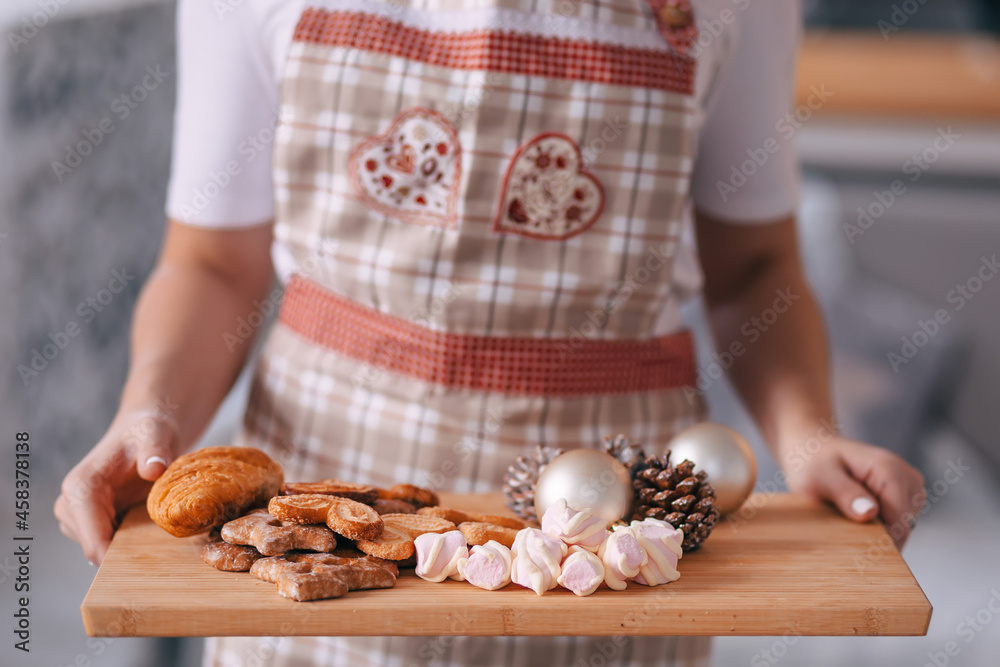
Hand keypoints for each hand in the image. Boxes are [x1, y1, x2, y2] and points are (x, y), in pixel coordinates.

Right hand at [54, 405, 177, 564]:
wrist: (144, 431)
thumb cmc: (148, 432)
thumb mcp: (156, 434)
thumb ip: (155, 451)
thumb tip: (153, 469)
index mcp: (81, 488)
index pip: (94, 540)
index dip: (119, 557)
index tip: (150, 563)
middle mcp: (70, 504)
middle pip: (96, 550)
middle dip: (127, 553)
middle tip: (161, 543)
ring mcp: (76, 516)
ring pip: (101, 551)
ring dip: (128, 547)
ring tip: (154, 527)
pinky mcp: (88, 522)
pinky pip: (107, 544)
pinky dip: (127, 542)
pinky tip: (146, 528)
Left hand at [782, 436, 924, 548]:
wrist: (814, 447)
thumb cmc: (812, 460)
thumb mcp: (818, 477)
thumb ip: (844, 493)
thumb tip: (869, 513)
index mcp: (890, 469)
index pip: (899, 522)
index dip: (880, 543)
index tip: (855, 555)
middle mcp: (908, 476)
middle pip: (903, 527)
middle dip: (877, 537)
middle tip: (842, 535)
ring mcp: (909, 486)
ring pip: (901, 527)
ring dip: (877, 532)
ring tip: (845, 519)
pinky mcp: (904, 496)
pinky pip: (896, 521)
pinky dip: (878, 526)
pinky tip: (854, 516)